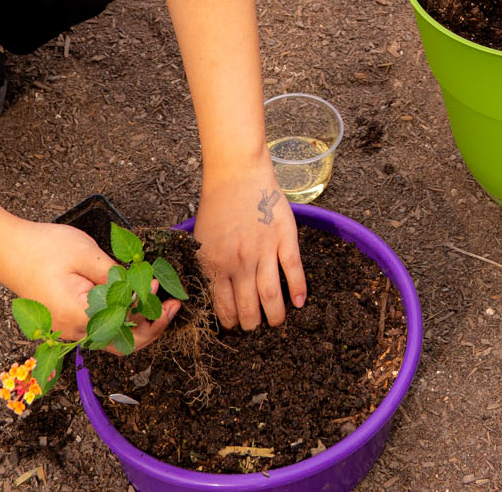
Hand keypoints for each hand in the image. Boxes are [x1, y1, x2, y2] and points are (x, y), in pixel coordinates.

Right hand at [0, 219, 178, 350]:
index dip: (148, 307)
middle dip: (152, 327)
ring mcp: (67, 331)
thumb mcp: (85, 253)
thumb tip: (143, 286)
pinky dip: (120, 321)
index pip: (125, 324)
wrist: (5, 250)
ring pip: (112, 340)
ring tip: (158, 304)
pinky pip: (99, 331)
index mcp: (78, 315)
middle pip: (122, 343)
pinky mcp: (66, 323)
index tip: (158, 284)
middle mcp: (72, 332)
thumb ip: (115, 275)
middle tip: (172, 306)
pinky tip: (132, 302)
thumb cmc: (42, 247)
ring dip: (138, 325)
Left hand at [192, 162, 307, 330]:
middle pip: (248, 306)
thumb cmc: (217, 204)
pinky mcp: (284, 238)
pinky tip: (299, 302)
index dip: (231, 321)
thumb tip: (209, 293)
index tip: (235, 325)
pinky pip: (293, 270)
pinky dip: (298, 289)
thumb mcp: (201, 239)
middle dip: (252, 324)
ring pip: (271, 294)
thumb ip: (207, 266)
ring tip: (277, 322)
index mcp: (216, 263)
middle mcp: (239, 262)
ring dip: (275, 314)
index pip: (223, 306)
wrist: (237, 173)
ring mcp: (263, 250)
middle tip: (255, 327)